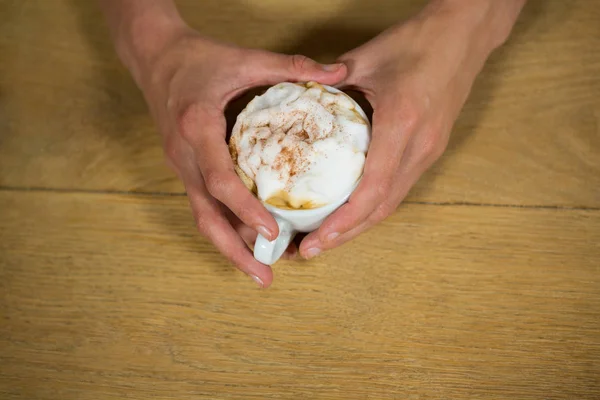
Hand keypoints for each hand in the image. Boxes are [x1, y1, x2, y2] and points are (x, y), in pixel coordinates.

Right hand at [137, 28, 346, 286]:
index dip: (245, 209)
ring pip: (202, 217)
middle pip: (205, 216)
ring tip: (260, 270)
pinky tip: (247, 238)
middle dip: (233, 252)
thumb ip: (291, 67)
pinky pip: (203, 204)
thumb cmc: (198, 58)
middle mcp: (185, 156)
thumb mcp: (245, 59)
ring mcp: (181, 166)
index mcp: (197, 129)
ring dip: (229, 247)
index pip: (220, 180)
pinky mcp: (184, 167)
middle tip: (265, 277)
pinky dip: (225, 225)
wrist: (154, 56)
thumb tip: (338, 74)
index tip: (272, 231)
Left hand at [299, 0, 524, 257]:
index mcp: (402, 124)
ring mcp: (429, 151)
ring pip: (391, 202)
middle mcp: (419, 147)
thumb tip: (295, 100)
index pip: (373, 189)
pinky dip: (372, 207)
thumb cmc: (418, 41)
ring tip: (324, 240)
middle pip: (382, 208)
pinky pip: (398, 187)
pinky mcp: (430, 149)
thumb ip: (328, 84)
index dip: (343, 221)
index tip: (315, 240)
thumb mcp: (366, 58)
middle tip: (308, 251)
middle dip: (344, 236)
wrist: (464, 34)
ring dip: (358, 226)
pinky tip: (349, 212)